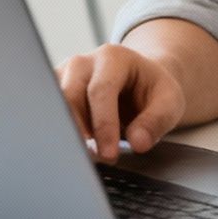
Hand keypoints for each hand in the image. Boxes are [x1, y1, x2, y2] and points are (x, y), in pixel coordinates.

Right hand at [56, 43, 186, 162]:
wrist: (140, 82)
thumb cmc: (152, 91)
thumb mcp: (169, 102)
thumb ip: (156, 121)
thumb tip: (138, 143)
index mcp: (113, 58)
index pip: (101, 90)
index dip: (103, 125)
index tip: (109, 154)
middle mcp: (83, 63)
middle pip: (69, 96)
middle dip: (79, 132)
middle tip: (93, 161)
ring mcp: (64, 75)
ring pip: (53, 106)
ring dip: (66, 134)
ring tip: (85, 157)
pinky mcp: (54, 91)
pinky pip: (48, 114)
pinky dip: (58, 133)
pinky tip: (73, 149)